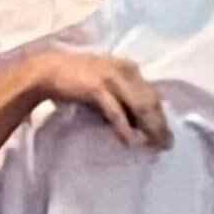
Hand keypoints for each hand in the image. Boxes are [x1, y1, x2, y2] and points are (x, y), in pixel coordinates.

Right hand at [10, 51, 174, 153]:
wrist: (47, 70)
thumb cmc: (75, 78)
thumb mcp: (104, 81)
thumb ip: (121, 93)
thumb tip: (135, 119)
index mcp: (128, 67)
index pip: (152, 94)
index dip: (161, 115)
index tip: (166, 133)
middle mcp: (125, 70)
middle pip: (150, 101)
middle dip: (160, 125)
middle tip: (166, 145)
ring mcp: (112, 78)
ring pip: (139, 107)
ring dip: (149, 128)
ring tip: (154, 146)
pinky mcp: (98, 89)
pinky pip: (116, 112)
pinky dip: (124, 128)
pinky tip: (130, 142)